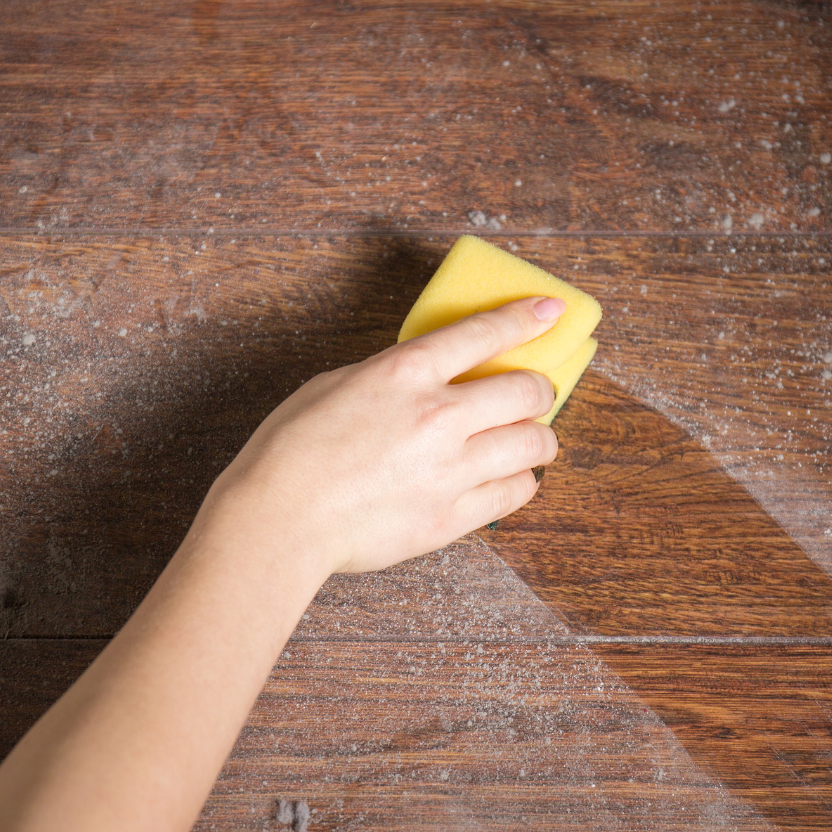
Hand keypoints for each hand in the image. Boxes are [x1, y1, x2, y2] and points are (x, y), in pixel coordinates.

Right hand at [209, 296, 564, 574]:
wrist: (280, 520)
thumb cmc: (292, 451)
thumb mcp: (337, 385)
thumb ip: (394, 378)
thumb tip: (430, 379)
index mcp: (406, 373)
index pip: (486, 333)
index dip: (526, 317)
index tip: (550, 312)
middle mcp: (439, 416)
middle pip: (528, 391)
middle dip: (539, 390)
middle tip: (534, 396)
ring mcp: (450, 469)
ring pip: (535, 445)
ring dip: (539, 439)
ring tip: (528, 441)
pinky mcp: (452, 516)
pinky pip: (515, 493)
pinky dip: (520, 481)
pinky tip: (509, 477)